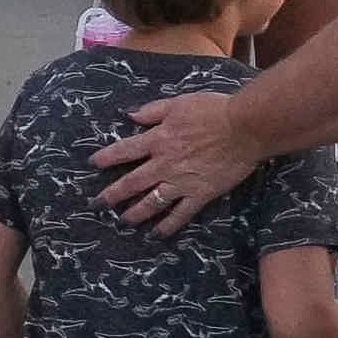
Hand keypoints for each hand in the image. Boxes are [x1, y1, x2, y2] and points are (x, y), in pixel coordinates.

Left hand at [92, 92, 264, 233]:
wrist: (244, 128)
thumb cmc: (213, 111)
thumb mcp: (178, 103)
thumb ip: (153, 111)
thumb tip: (130, 115)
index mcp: (158, 139)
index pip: (125, 150)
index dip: (107, 157)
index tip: (93, 164)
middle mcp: (165, 164)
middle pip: (133, 182)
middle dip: (113, 194)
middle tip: (98, 205)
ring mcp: (182, 182)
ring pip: (153, 202)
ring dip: (136, 213)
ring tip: (123, 221)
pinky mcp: (200, 194)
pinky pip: (181, 214)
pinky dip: (168, 226)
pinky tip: (157, 234)